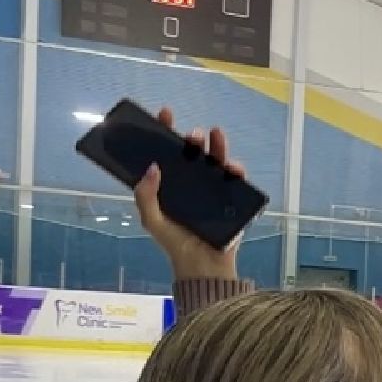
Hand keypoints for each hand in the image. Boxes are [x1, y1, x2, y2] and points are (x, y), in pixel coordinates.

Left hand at [136, 106, 245, 280]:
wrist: (203, 266)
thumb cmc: (175, 244)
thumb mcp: (152, 220)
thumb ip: (146, 196)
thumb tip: (152, 167)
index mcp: (169, 185)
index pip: (166, 153)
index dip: (164, 132)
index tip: (165, 114)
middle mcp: (190, 183)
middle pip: (192, 154)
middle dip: (192, 139)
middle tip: (192, 134)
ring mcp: (211, 190)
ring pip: (215, 162)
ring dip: (217, 147)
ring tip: (215, 135)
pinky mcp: (230, 200)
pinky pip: (235, 181)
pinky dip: (236, 171)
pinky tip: (233, 167)